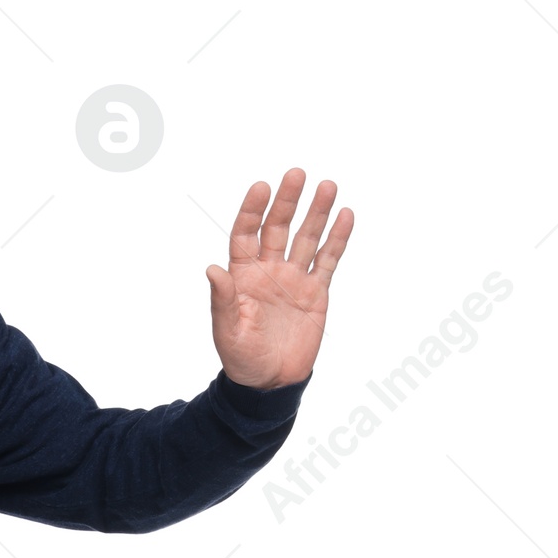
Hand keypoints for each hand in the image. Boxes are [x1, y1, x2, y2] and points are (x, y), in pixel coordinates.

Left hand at [207, 168, 353, 391]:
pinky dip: (337, 239)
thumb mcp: (227, 331)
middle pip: (278, 228)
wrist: (270, 383)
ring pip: (306, 238)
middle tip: (296, 174)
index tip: (262, 187)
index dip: (252, 211)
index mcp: (243, 276)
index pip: (246, 235)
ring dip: (316, 213)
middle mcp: (268, 270)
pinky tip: (345, 216)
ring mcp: (293, 279)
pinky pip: (327, 260)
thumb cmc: (242, 359)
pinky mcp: (315, 292)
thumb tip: (212, 269)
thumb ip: (224, 299)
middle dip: (287, 202)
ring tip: (327, 186)